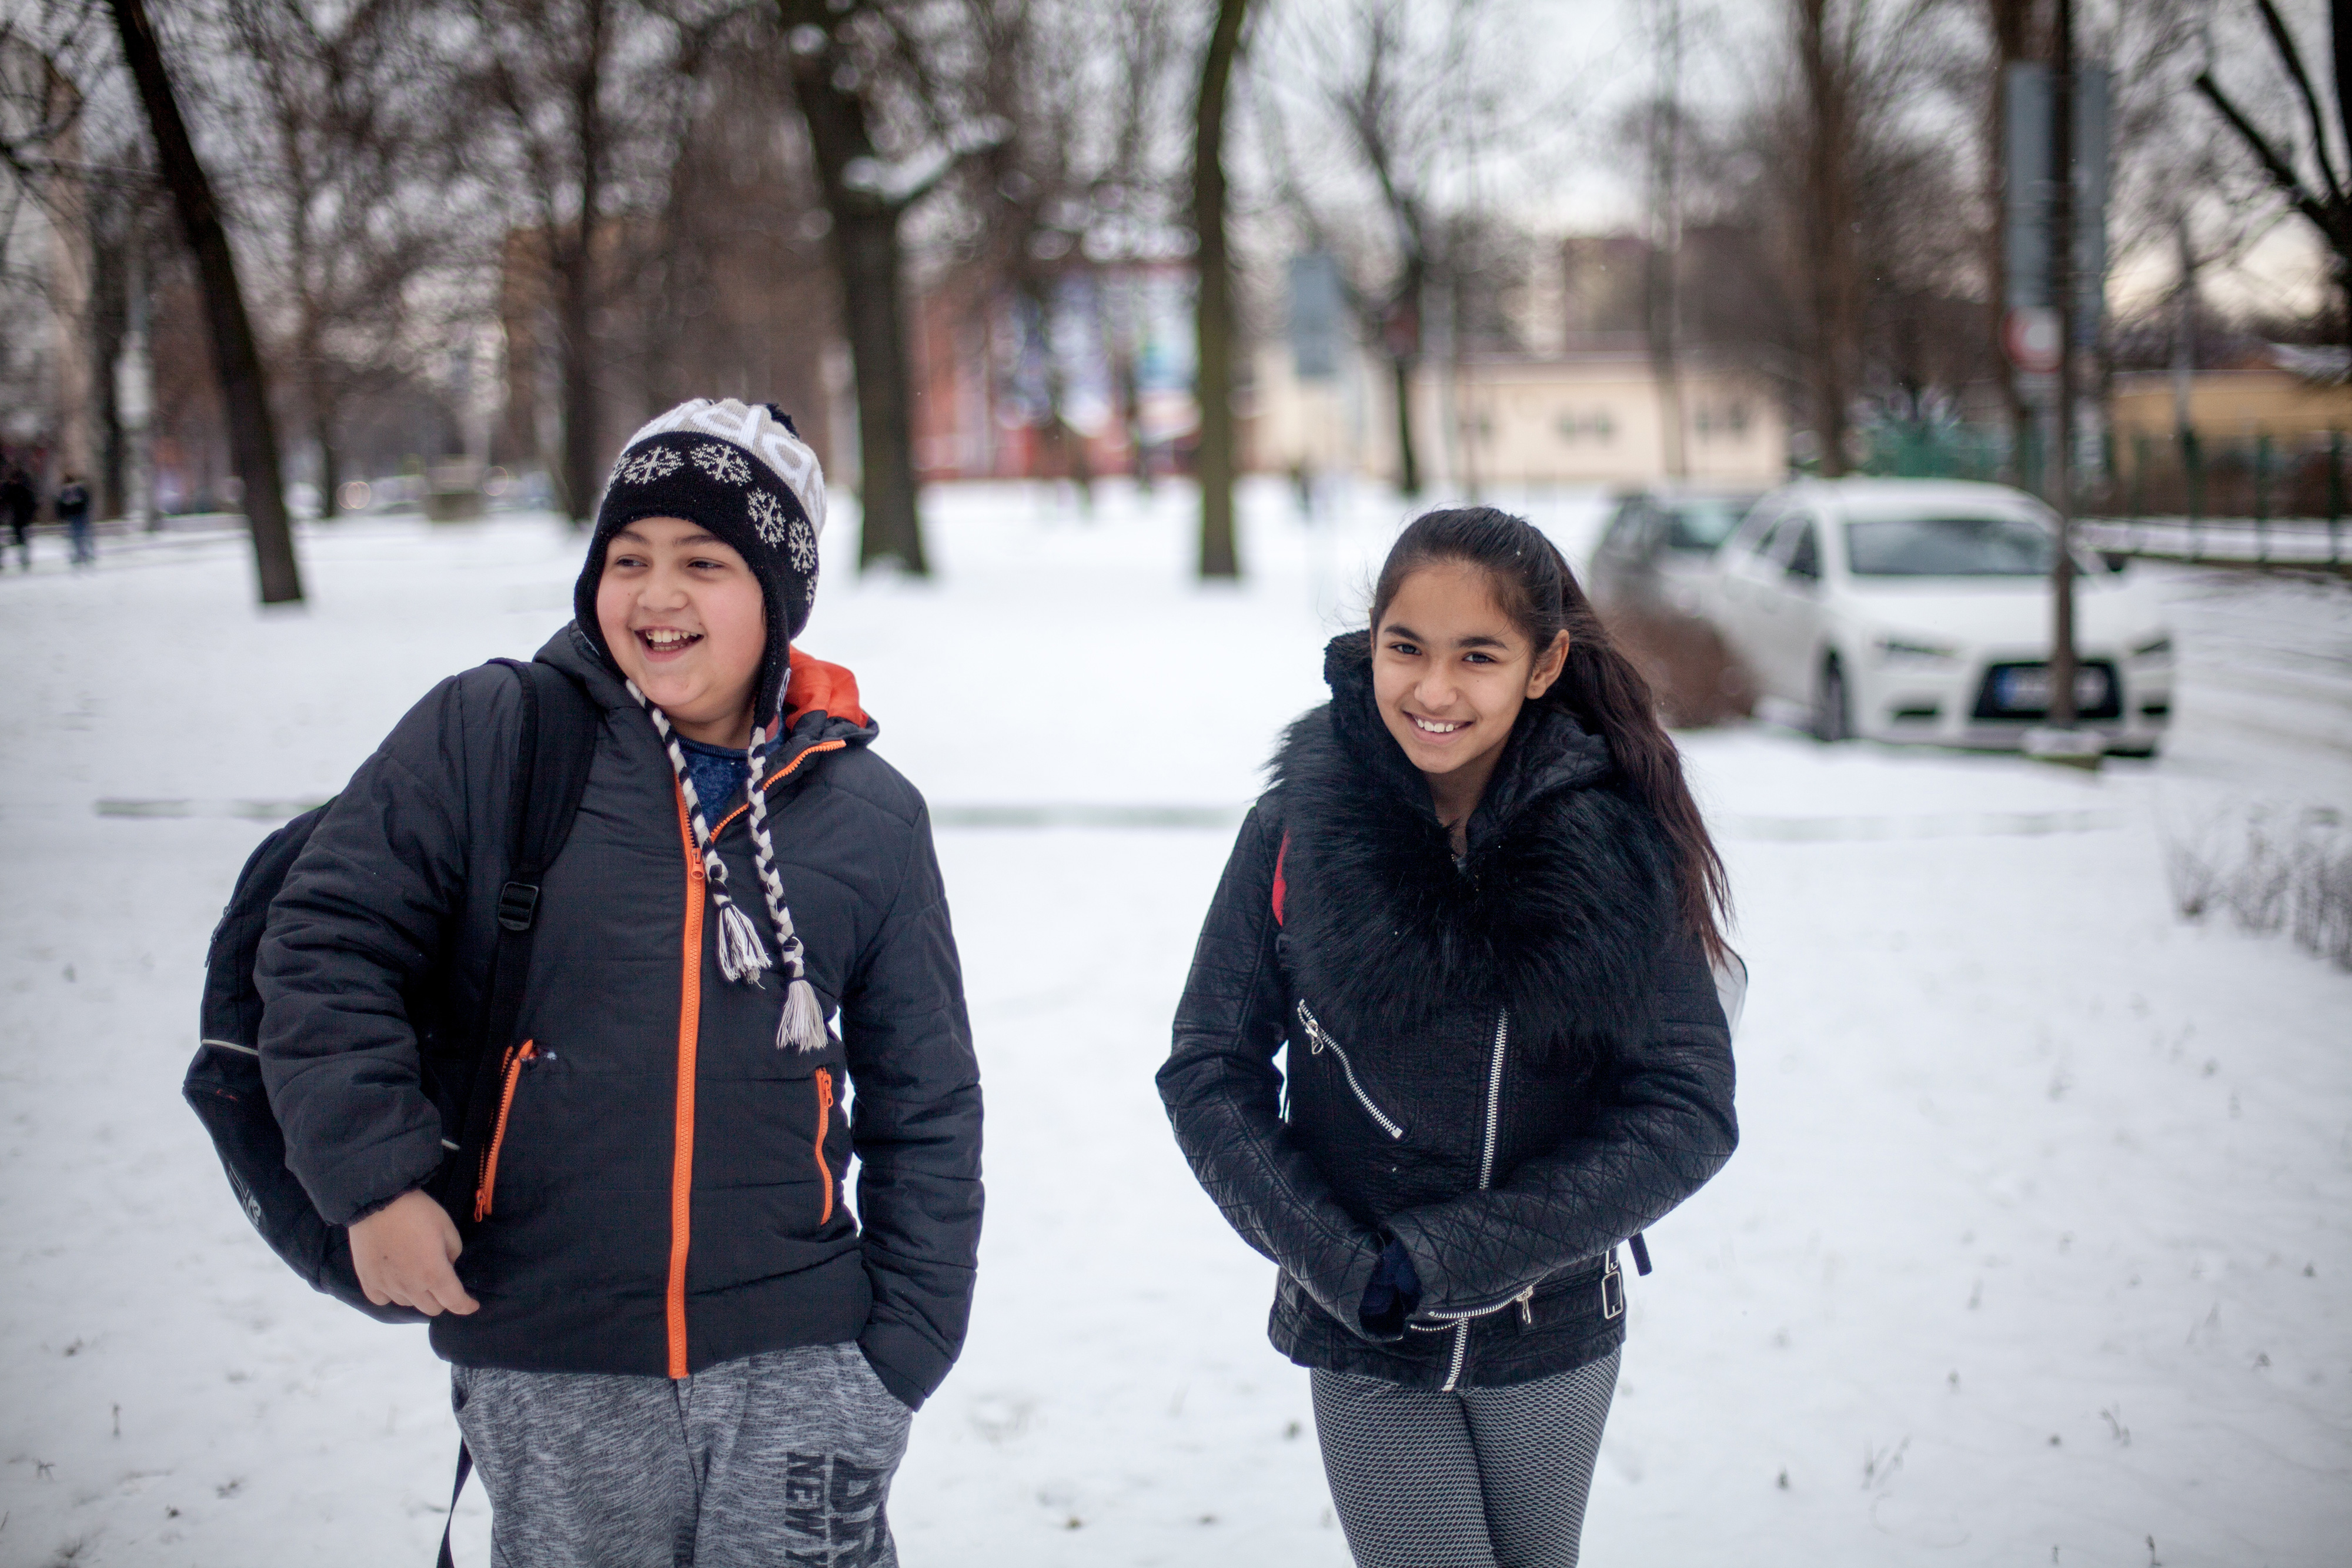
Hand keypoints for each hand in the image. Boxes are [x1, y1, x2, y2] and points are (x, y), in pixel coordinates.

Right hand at [349, 1190, 478, 1314]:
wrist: (378, 1202)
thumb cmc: (418, 1212)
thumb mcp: (447, 1228)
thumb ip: (452, 1253)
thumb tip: (446, 1266)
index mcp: (434, 1274)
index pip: (454, 1302)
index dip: (466, 1306)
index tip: (471, 1305)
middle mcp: (411, 1287)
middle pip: (431, 1309)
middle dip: (442, 1300)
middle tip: (441, 1284)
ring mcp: (387, 1286)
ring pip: (408, 1304)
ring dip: (416, 1296)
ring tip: (415, 1276)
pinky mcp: (367, 1281)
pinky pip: (382, 1299)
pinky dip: (391, 1294)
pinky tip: (393, 1280)